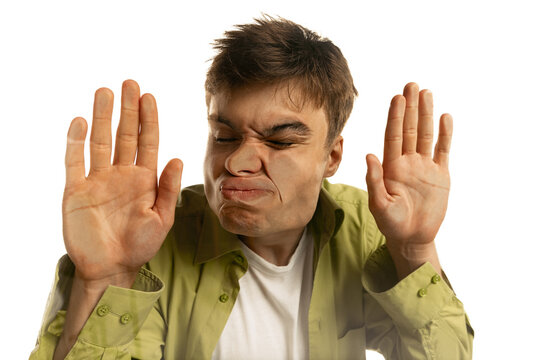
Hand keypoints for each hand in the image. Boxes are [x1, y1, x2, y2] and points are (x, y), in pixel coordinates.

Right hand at [62, 80, 182, 283]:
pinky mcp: (76, 190)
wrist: (112, 268)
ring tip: (105, 92)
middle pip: (124, 135)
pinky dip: (75, 142)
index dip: (148, 119)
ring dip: (102, 117)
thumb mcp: (162, 218)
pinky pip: (75, 161)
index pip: (147, 142)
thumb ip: (168, 189)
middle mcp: (121, 174)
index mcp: (144, 179)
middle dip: (127, 110)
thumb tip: (177, 158)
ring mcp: (98, 180)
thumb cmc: (140, 245)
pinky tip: (80, 122)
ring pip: (100, 142)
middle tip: (129, 83)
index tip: (149, 96)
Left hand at [365, 82, 451, 252]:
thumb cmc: (391, 223)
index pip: (393, 136)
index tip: (396, 98)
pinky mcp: (440, 175)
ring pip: (426, 135)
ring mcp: (424, 167)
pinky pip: (443, 151)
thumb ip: (374, 180)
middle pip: (410, 129)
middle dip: (410, 107)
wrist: (412, 238)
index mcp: (391, 167)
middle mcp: (407, 162)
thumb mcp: (379, 204)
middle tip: (411, 84)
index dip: (395, 117)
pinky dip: (445, 135)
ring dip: (426, 114)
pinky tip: (445, 117)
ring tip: (426, 93)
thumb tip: (369, 155)